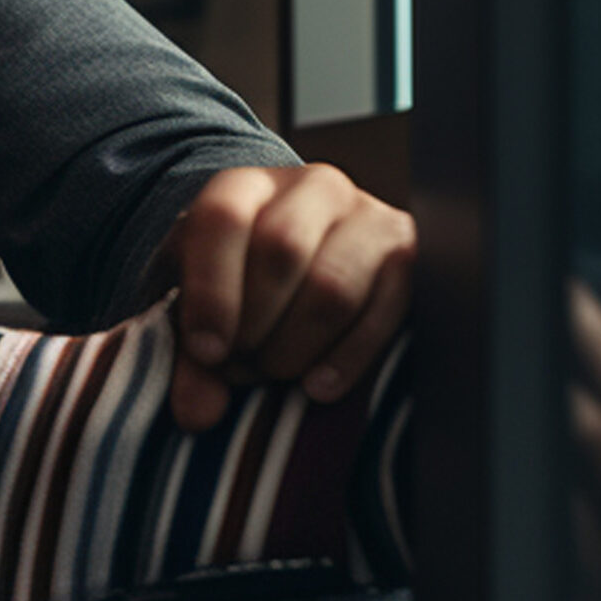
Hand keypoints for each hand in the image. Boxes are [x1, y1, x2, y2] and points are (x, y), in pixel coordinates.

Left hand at [164, 163, 414, 431]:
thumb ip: (188, 357)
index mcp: (246, 185)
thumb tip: (198, 416)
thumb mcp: (201, 308)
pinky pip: (386, 310)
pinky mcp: (412, 256)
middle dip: (255, 321)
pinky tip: (318, 386)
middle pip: (280, 249)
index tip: (207, 350)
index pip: (223, 217)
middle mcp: (312, 187)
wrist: (302, 271)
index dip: (211, 289)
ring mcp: (369, 216)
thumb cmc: (239, 288)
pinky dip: (348, 357)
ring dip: (297, 344)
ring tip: (276, 370)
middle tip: (241, 364)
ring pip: (333, 285)